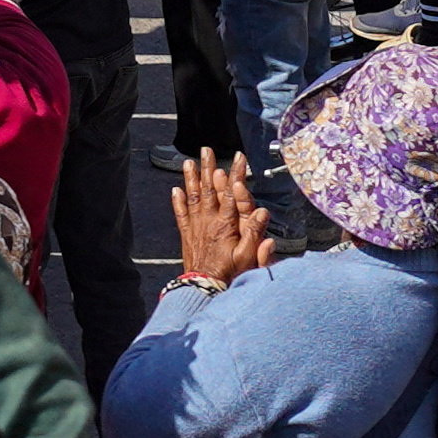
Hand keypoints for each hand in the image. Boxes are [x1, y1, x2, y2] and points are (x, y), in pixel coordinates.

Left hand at [171, 151, 274, 288]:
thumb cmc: (229, 273)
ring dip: (191, 179)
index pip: (231, 193)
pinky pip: (181, 214)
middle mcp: (209, 221)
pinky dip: (177, 201)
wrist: (204, 287)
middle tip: (206, 150)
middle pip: (209, 189)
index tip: (238, 157)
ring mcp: (196, 227)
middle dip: (208, 168)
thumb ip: (254, 233)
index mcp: (225, 224)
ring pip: (193, 197)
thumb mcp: (248, 256)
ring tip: (189, 163)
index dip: (235, 174)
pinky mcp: (187, 235)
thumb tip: (262, 211)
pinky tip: (175, 190)